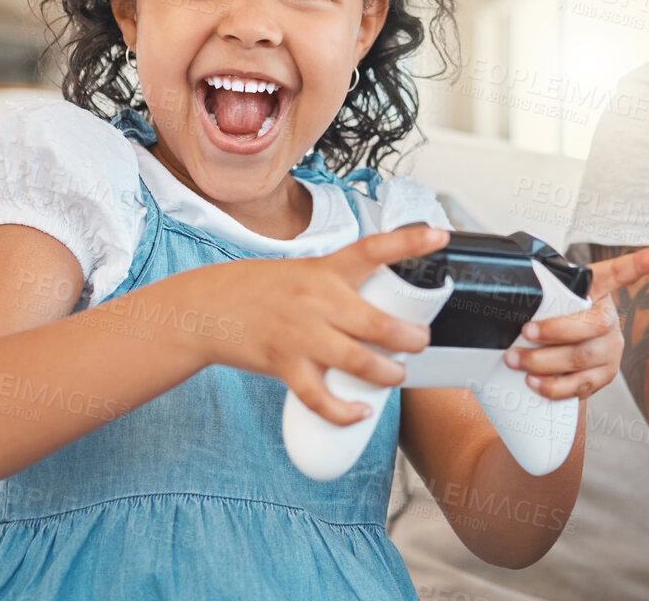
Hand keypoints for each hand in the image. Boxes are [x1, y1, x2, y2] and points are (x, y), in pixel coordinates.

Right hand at [186, 223, 448, 424]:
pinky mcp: (284, 364)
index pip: (375, 248)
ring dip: (388, 374)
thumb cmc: (259, 289)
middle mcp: (318, 300)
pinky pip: (321, 397)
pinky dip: (345, 411)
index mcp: (326, 269)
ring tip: (397, 375)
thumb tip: (379, 308)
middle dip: (412, 340)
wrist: (206, 308)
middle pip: (380, 324)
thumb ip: (338, 286)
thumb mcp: (303, 273)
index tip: (441, 236)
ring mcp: (302, 334)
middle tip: (420, 343)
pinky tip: (360, 412)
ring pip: (360, 362)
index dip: (410, 242)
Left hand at [503, 246, 648, 400]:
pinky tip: (534, 382)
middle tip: (524, 333)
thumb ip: (541, 296)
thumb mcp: (549, 300)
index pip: (617, 274)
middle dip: (553, 331)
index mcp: (597, 291)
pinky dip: (553, 386)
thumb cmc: (551, 319)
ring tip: (516, 360)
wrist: (559, 354)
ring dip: (543, 361)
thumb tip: (508, 291)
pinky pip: (581, 385)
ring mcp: (611, 348)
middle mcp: (609, 318)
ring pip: (582, 357)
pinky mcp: (606, 375)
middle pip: (590, 325)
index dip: (636, 265)